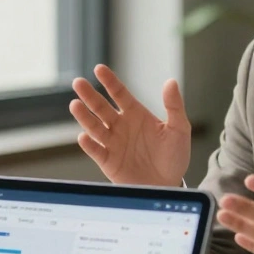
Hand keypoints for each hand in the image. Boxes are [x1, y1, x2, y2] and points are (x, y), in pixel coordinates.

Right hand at [70, 64, 190, 186]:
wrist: (168, 185)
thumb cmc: (174, 156)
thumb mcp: (179, 129)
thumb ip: (174, 106)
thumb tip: (171, 82)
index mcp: (135, 114)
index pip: (119, 93)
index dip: (109, 81)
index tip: (99, 68)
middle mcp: (120, 126)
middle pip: (101, 107)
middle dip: (89, 95)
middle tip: (78, 83)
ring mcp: (112, 143)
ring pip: (94, 127)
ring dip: (84, 117)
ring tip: (75, 105)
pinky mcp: (108, 161)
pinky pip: (96, 151)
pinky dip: (89, 145)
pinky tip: (83, 136)